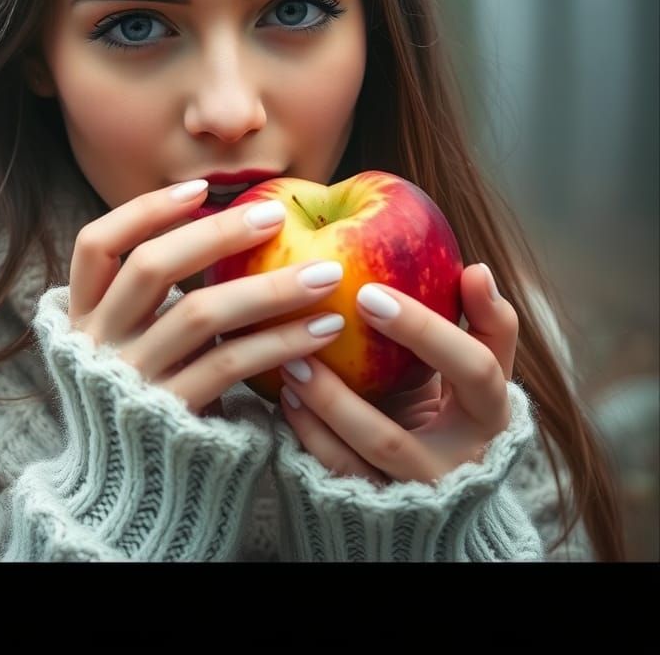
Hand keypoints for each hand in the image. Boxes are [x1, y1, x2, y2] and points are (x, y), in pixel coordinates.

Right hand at [68, 181, 346, 416]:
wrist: (127, 493)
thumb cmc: (144, 397)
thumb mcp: (129, 344)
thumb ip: (155, 299)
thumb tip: (222, 228)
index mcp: (79, 316)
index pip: (95, 244)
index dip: (144, 211)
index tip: (198, 189)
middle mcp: (96, 343)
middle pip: (152, 268)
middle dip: (218, 234)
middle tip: (278, 217)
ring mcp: (131, 379)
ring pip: (200, 314)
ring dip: (270, 288)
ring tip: (328, 273)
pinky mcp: (171, 414)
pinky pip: (230, 365)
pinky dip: (280, 343)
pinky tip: (322, 330)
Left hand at [277, 263, 518, 486]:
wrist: (440, 488)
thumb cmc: (452, 404)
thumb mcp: (469, 368)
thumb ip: (479, 323)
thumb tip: (476, 269)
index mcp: (490, 418)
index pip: (474, 370)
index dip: (427, 331)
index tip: (369, 292)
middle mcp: (455, 465)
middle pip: (397, 436)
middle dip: (347, 393)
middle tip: (304, 343)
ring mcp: (411, 493)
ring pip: (363, 458)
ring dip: (324, 408)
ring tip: (292, 364)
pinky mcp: (374, 506)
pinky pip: (338, 472)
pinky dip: (310, 434)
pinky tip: (287, 396)